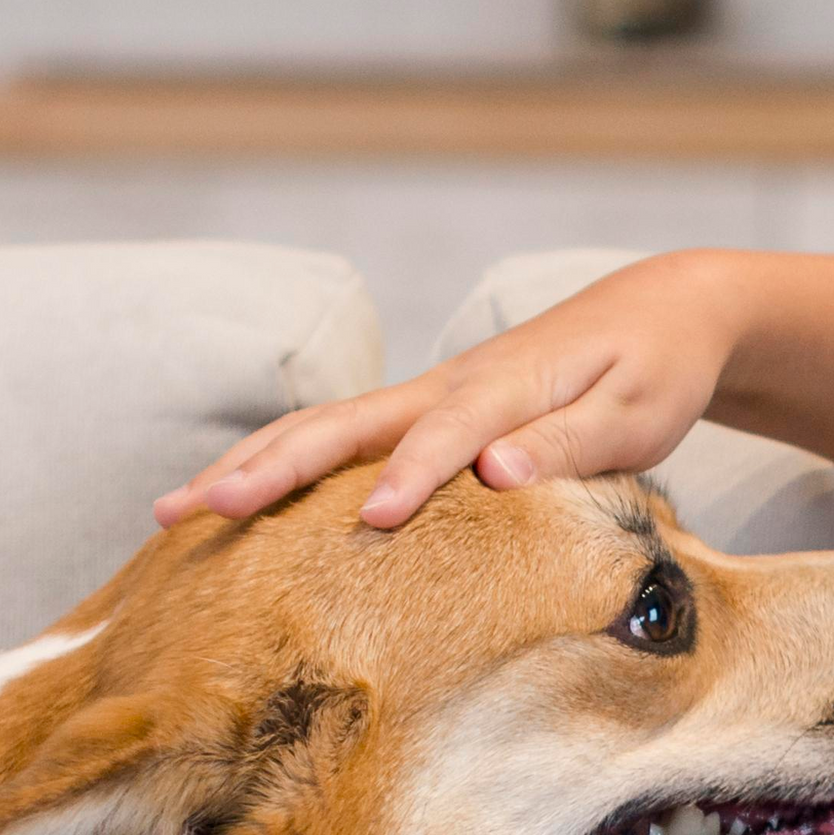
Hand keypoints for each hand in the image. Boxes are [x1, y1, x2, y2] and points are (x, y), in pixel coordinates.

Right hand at [154, 253, 731, 529]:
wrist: (659, 312)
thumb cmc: (657, 370)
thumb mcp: (639, 412)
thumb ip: (572, 443)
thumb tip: (497, 472)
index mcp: (508, 387)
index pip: (449, 435)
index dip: (412, 476)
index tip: (374, 522)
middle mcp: (450, 385)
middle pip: (345, 425)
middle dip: (273, 468)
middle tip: (203, 509)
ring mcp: (429, 395)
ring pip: (323, 429)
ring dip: (250, 466)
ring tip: (174, 511)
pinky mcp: (426, 411)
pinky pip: (340, 440)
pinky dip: (279, 466)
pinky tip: (230, 501)